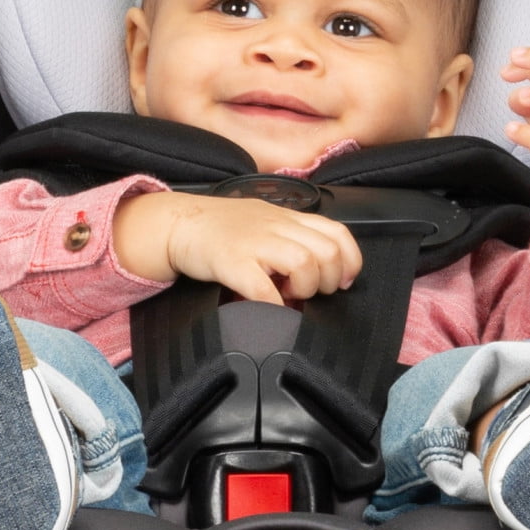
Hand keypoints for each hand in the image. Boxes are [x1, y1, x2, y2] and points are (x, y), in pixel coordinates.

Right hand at [113, 190, 363, 304]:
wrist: (179, 223)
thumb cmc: (222, 228)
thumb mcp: (265, 223)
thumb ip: (292, 240)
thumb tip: (318, 273)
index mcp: (288, 217)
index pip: (338, 232)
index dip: (350, 261)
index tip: (343, 281)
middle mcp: (277, 226)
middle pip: (327, 251)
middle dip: (327, 280)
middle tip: (309, 291)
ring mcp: (255, 242)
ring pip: (305, 263)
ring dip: (305, 288)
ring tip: (289, 295)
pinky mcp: (231, 262)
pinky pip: (264, 288)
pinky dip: (275, 306)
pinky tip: (272, 311)